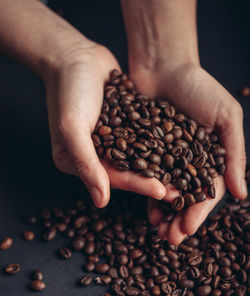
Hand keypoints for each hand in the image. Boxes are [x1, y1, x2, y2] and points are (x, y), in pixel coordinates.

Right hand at [44, 43, 165, 207]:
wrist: (76, 57)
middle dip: (153, 180)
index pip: (111, 177)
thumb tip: (101, 202)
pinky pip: (140, 138)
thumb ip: (86, 164)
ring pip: (136, 156)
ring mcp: (109, 139)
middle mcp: (94, 153)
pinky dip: (156, 144)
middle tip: (180, 192)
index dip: (137, 184)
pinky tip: (177, 150)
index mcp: (76, 160)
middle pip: (126, 170)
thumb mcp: (73, 128)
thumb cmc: (69, 91)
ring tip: (184, 176)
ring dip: (159, 165)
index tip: (163, 192)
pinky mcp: (122, 125)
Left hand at [131, 64, 246, 244]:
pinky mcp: (145, 149)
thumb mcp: (225, 116)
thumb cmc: (199, 87)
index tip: (188, 230)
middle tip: (169, 240)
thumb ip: (234, 153)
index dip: (198, 212)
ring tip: (157, 230)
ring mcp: (165, 156)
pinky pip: (146, 174)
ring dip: (162, 211)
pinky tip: (143, 207)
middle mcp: (188, 160)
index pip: (206, 191)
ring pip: (164, 190)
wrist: (164, 67)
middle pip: (184, 196)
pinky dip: (146, 191)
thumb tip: (241, 194)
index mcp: (210, 156)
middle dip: (178, 218)